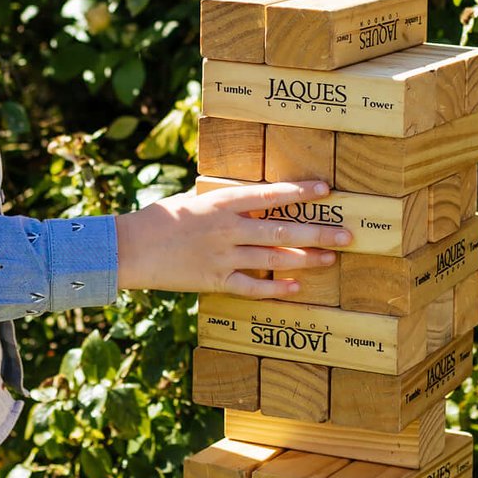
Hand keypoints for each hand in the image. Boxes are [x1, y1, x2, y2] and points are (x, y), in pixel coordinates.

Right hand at [115, 179, 351, 296]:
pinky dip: (275, 288)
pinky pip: (251, 286)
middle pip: (281, 230)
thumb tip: (252, 195)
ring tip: (331, 258)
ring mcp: (222, 256)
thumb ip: (225, 199)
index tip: (325, 190)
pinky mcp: (214, 280)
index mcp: (221, 203)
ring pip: (273, 257)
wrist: (129, 247)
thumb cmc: (162, 218)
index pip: (269, 195)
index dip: (299, 192)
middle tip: (348, 234)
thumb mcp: (194, 198)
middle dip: (318, 232)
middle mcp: (226, 228)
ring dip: (305, 258)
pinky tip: (296, 287)